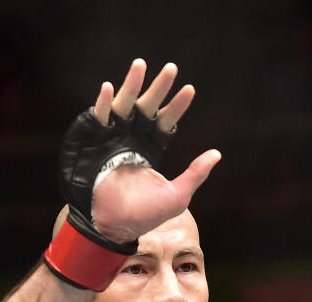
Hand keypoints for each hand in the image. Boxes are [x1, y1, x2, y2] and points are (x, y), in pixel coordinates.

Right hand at [89, 59, 220, 241]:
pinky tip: (108, 88)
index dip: (177, 105)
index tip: (189, 89)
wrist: (115, 226)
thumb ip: (195, 174)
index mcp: (150, 149)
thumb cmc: (146, 216)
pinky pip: (98, 119)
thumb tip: (217, 154)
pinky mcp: (94, 144)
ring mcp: (112, 140)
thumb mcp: (177, 195)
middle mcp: (132, 140)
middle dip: (158, 88)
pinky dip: (102, 103)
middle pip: (146, 107)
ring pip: (123, 106)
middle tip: (171, 69)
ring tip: (140, 65)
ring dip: (131, 85)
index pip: (165, 121)